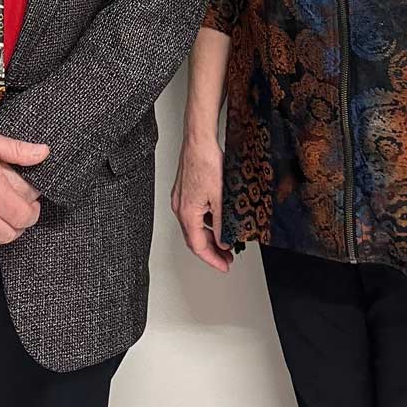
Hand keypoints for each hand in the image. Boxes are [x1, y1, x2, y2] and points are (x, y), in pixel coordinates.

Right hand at [170, 133, 231, 271]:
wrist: (199, 140)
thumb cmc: (206, 163)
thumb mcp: (220, 199)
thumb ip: (222, 223)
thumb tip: (224, 240)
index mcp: (187, 213)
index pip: (198, 246)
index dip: (212, 259)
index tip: (224, 266)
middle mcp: (180, 208)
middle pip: (194, 239)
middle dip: (211, 251)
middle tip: (226, 258)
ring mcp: (181, 199)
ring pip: (194, 226)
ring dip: (209, 236)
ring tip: (225, 241)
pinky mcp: (185, 190)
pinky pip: (194, 214)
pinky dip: (206, 223)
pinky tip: (218, 221)